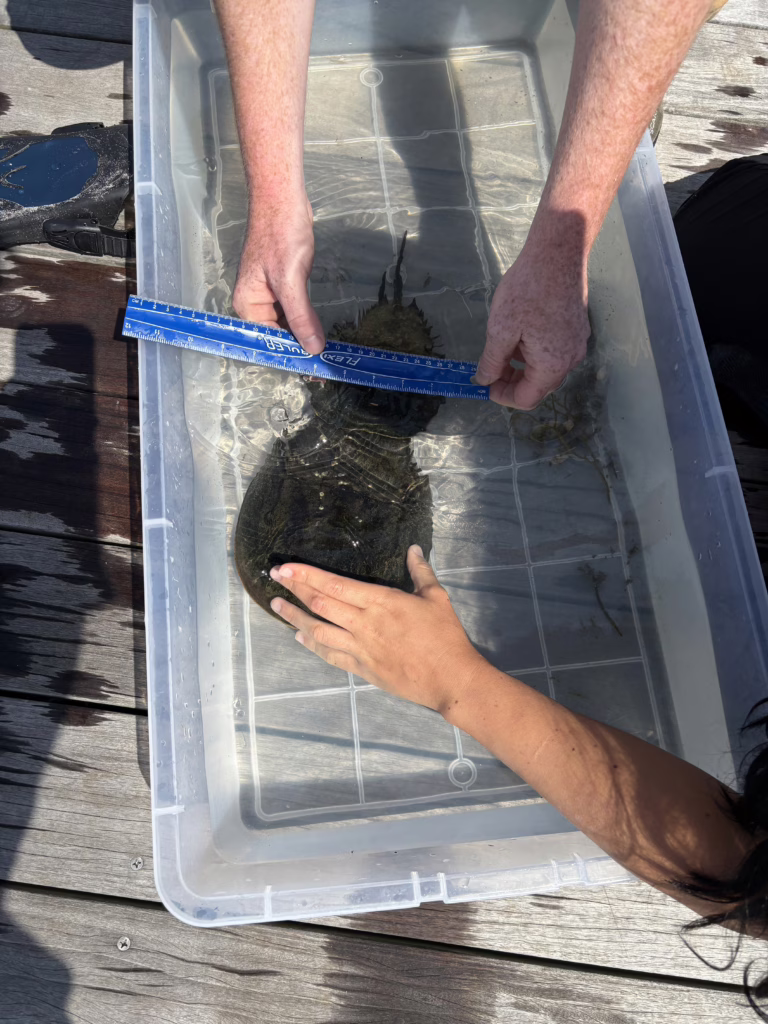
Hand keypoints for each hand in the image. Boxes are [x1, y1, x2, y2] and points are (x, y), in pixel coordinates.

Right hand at [233, 194, 325, 354]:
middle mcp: (254, 303)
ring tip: (326, 354)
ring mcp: (269, 294)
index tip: (314, 370)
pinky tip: (319, 330)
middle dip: (299, 347)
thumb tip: (313, 349)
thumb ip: (301, 317)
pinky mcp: (282, 284)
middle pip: (277, 334)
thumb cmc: (281, 235)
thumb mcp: (291, 280)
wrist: (282, 199)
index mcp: (247, 305)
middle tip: (325, 367)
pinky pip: (293, 309)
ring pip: (287, 323)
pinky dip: (305, 319)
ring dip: (304, 334)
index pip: (268, 340)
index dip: (290, 355)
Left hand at [268, 545, 485, 712]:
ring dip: (295, 617)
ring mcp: (360, 648)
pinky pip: (331, 654)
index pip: (335, 585)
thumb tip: (414, 548)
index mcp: (381, 602)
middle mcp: (364, 624)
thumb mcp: (436, 597)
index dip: (307, 575)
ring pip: (319, 630)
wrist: (449, 678)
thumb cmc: (445, 636)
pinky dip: (312, 644)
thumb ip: (421, 571)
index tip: (286, 567)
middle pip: (320, 604)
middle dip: (295, 589)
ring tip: (276, 605)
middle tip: (274, 577)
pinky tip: (299, 636)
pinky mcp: (362, 669)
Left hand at [475, 239, 590, 408]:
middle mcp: (571, 359)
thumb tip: (484, 380)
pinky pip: (556, 352)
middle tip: (490, 369)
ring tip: (503, 350)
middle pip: (539, 386)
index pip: (527, 399)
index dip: (503, 396)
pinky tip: (521, 336)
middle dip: (513, 382)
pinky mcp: (578, 328)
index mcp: (552, 365)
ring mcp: (578, 343)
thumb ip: (492, 361)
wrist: (558, 253)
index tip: (485, 385)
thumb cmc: (527, 290)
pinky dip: (536, 353)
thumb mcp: (500, 330)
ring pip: (548, 369)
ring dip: (524, 368)